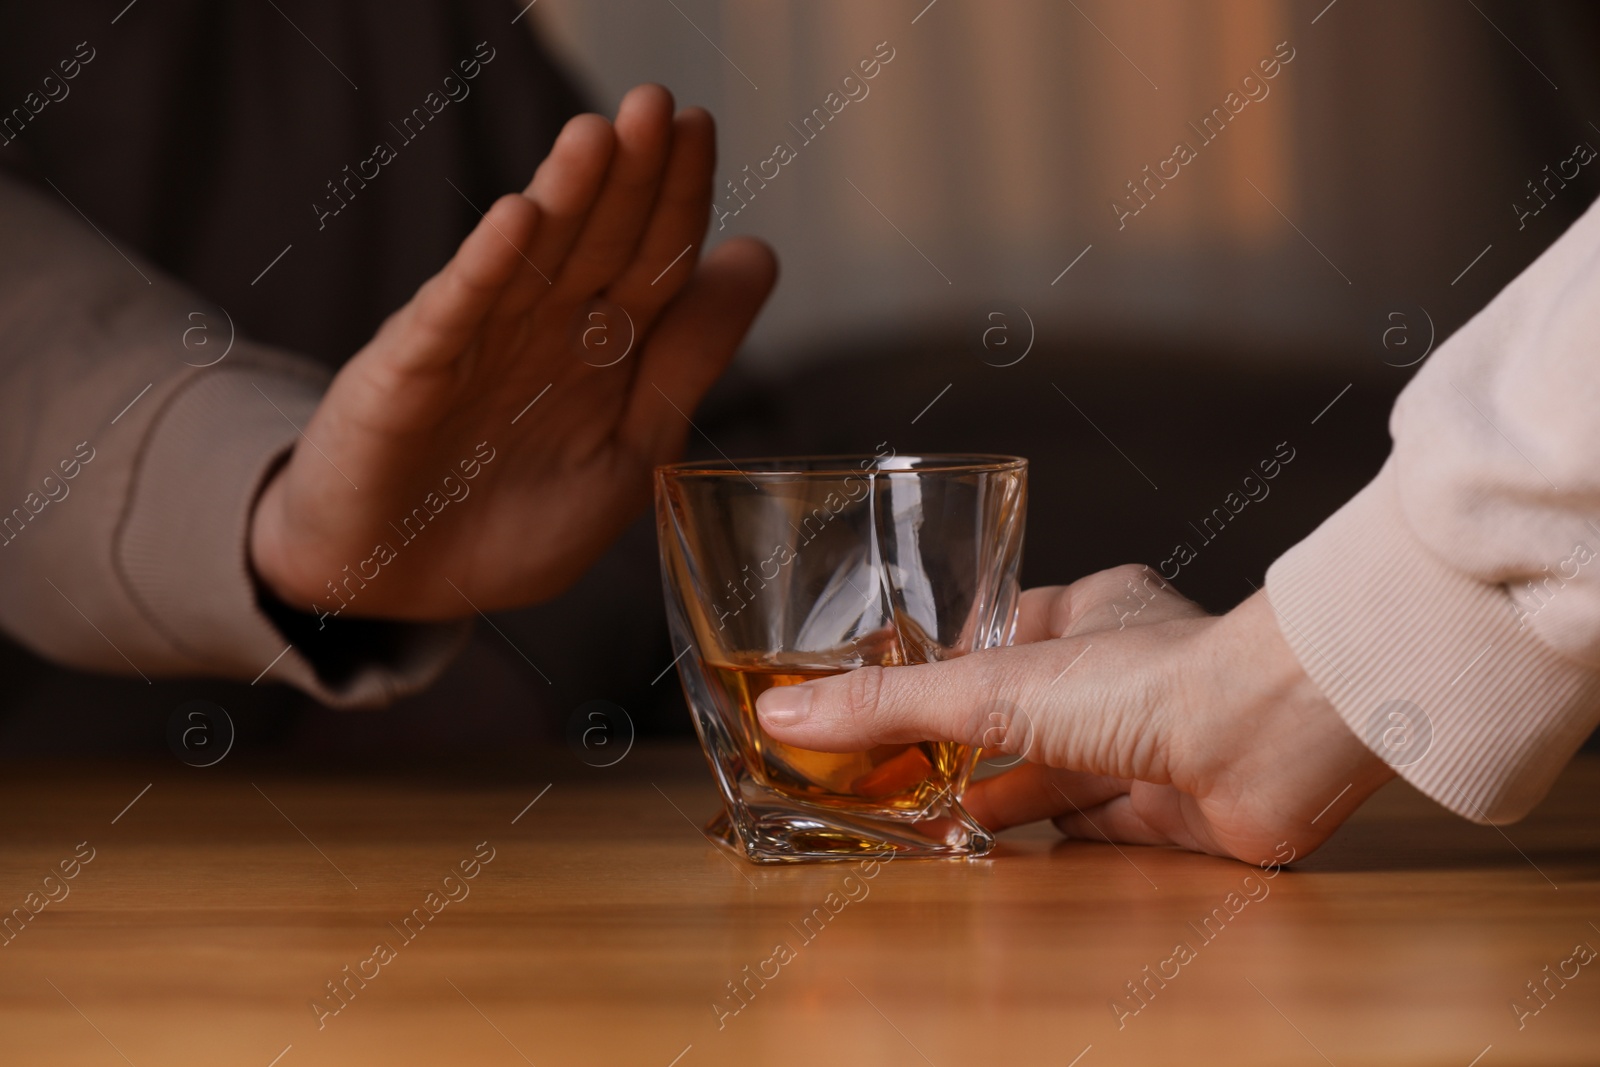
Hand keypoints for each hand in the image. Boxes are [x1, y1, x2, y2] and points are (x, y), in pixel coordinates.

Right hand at [249, 84, 776, 617]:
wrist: (402, 579)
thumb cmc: (517, 519)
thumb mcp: (634, 448)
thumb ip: (689, 357)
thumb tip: (759, 256)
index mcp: (604, 345)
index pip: (653, 256)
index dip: (678, 196)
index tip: (700, 129)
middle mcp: (544, 329)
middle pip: (598, 240)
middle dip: (630, 176)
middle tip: (657, 107)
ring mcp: (477, 343)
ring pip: (531, 261)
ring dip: (565, 200)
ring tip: (598, 138)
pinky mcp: (414, 375)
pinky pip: (454, 316)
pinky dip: (485, 272)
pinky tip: (518, 223)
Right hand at [755, 565, 1394, 863]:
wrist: (1264, 741)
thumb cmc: (1150, 678)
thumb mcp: (991, 685)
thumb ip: (888, 705)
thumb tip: (788, 712)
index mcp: (1085, 612)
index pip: (995, 635)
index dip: (937, 666)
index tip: (880, 692)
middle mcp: (1119, 673)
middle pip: (1017, 712)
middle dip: (958, 742)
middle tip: (889, 766)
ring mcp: (1146, 741)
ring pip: (1051, 770)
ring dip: (994, 792)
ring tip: (922, 810)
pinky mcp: (1170, 806)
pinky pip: (1092, 823)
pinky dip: (1045, 835)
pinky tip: (998, 845)